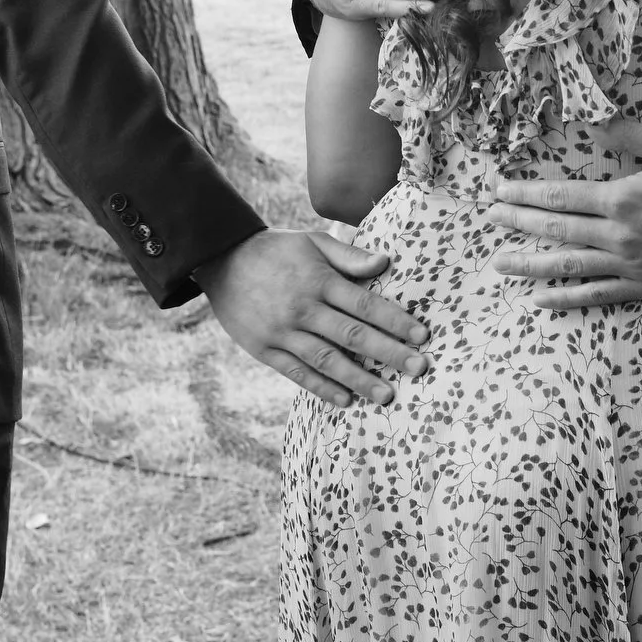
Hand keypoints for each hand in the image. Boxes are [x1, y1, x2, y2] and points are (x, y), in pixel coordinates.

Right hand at [193, 228, 429, 407]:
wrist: (219, 260)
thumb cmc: (275, 250)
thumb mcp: (311, 242)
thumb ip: (349, 256)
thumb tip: (385, 263)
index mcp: (318, 280)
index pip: (365, 304)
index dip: (395, 320)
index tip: (422, 335)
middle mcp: (303, 307)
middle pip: (352, 335)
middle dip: (388, 352)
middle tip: (419, 368)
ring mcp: (282, 331)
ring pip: (327, 359)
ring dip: (359, 379)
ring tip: (387, 395)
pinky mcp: (265, 349)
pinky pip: (297, 372)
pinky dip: (321, 387)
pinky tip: (345, 400)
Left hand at [485, 119, 641, 309]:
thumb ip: (630, 134)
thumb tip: (594, 121)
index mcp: (622, 198)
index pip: (561, 197)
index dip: (526, 195)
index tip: (500, 193)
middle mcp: (620, 235)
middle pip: (557, 230)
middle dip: (518, 224)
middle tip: (490, 220)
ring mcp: (629, 266)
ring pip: (569, 265)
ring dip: (530, 264)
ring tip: (500, 263)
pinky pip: (596, 295)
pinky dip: (566, 298)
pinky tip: (540, 300)